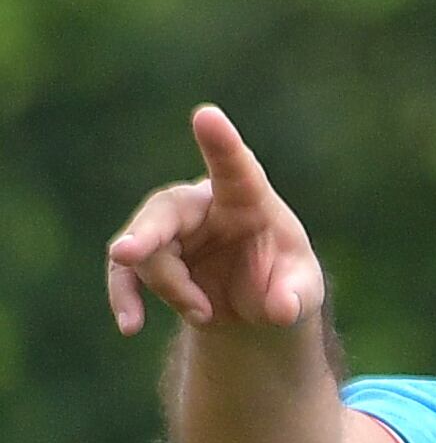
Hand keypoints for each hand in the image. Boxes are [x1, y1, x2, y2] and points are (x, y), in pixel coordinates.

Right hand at [107, 106, 325, 337]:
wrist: (258, 303)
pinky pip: (126, 270)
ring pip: (149, 252)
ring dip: (173, 292)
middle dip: (146, 232)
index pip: (235, 167)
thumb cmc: (286, 281)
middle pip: (166, 210)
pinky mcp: (153, 255)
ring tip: (207, 315)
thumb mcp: (302, 292)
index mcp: (247, 197)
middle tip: (127, 254)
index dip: (221, 144)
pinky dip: (124, 296)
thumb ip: (296, 298)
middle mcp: (203, 204)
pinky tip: (130, 325)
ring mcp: (173, 228)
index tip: (207, 117)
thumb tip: (281, 309)